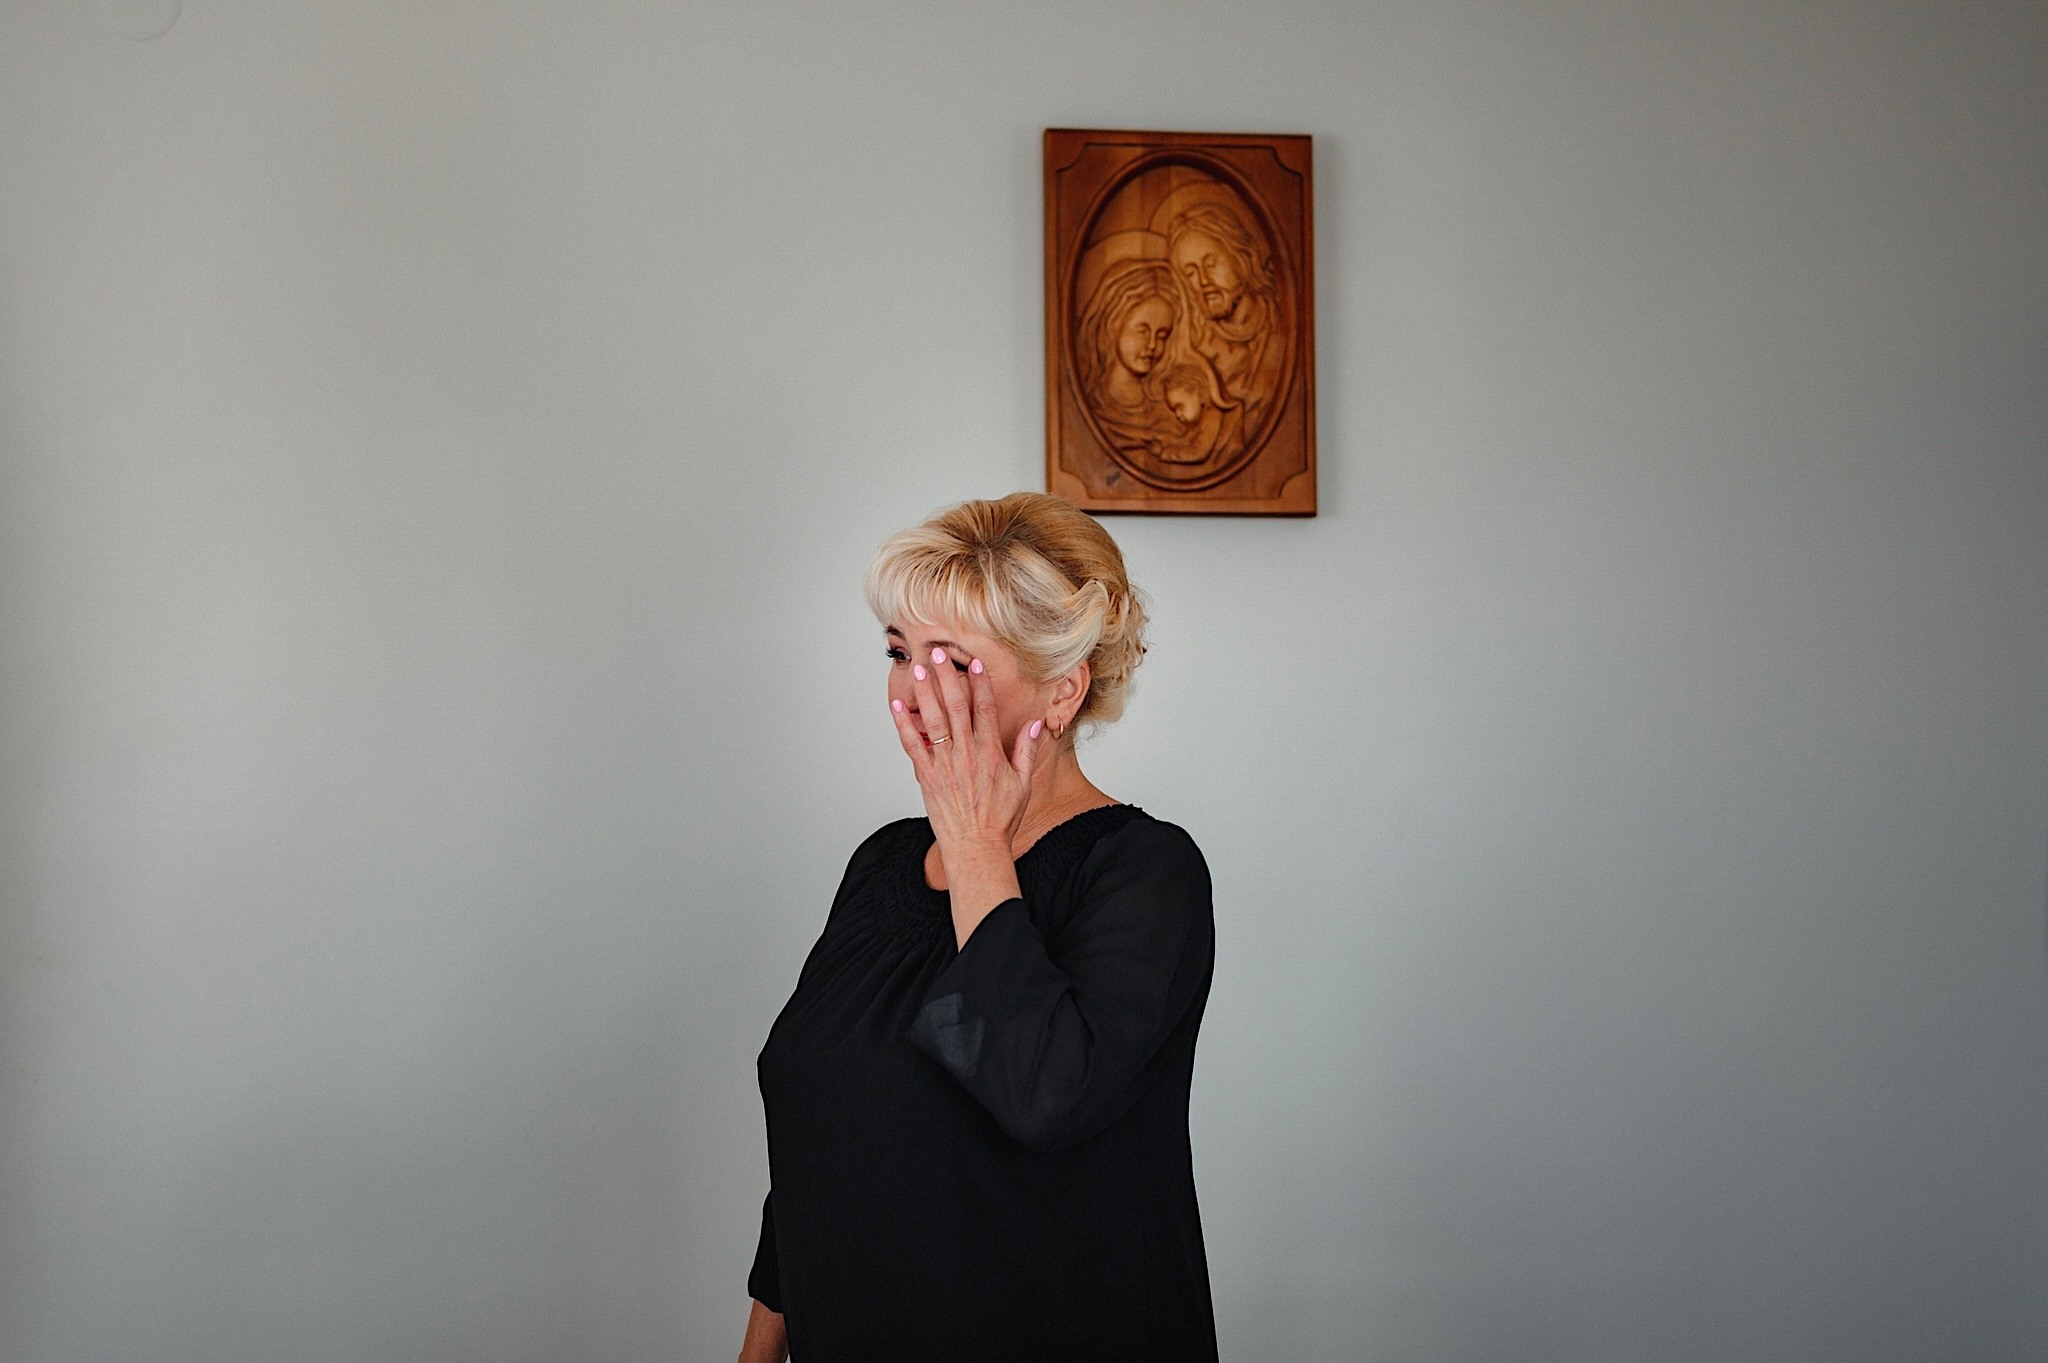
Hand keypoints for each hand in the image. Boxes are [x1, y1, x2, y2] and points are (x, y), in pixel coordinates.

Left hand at [889, 647, 1047, 937]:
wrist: (976, 848)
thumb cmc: (1000, 819)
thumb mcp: (1023, 784)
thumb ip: (1028, 751)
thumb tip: (1036, 723)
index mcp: (991, 753)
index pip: (985, 709)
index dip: (980, 683)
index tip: (975, 663)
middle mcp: (967, 755)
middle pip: (956, 707)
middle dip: (948, 678)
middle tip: (940, 654)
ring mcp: (945, 765)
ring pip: (934, 721)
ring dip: (925, 693)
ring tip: (919, 670)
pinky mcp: (927, 777)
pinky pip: (913, 745)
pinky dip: (904, 725)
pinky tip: (897, 705)